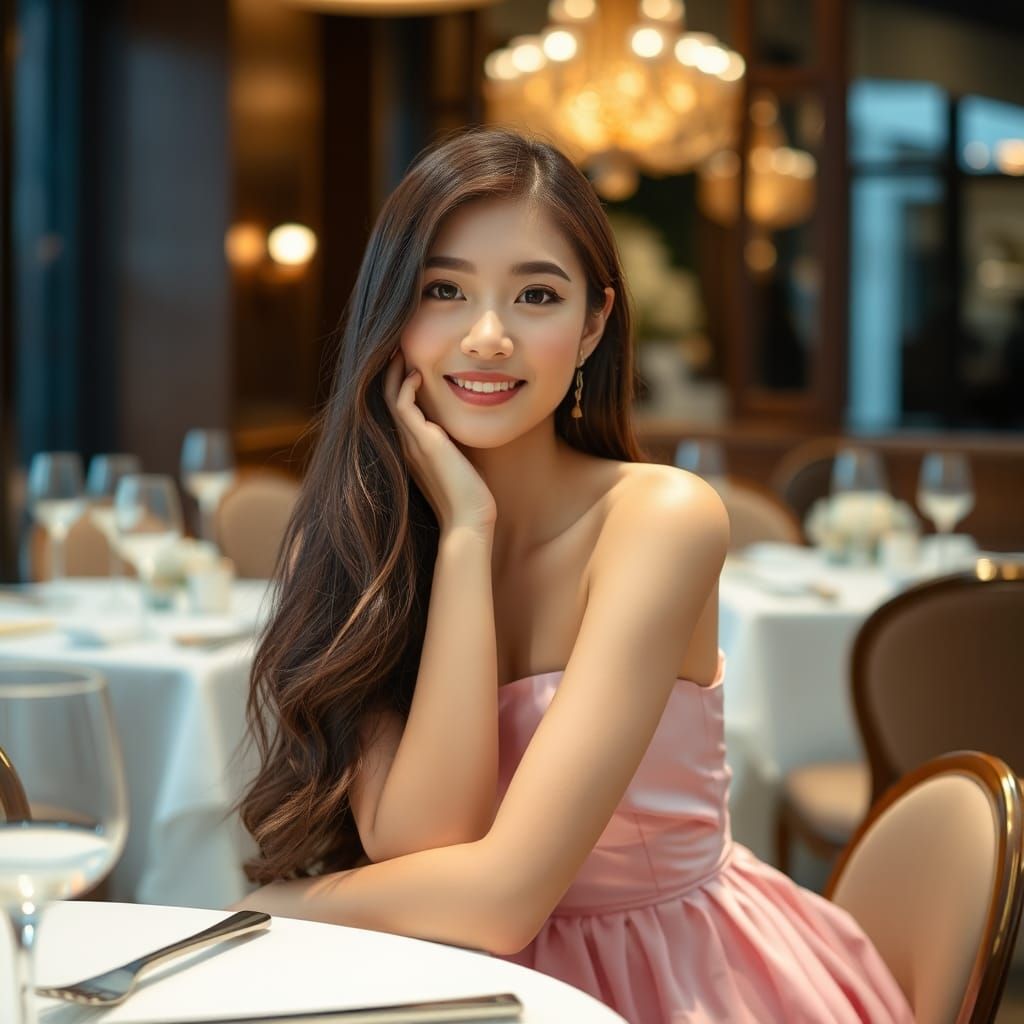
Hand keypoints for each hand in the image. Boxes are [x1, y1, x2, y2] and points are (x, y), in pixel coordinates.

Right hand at [384, 352, 496, 533]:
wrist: (469, 519)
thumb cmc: (470, 496)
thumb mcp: (461, 463)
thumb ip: (457, 446)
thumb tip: (469, 432)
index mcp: (414, 449)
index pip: (399, 410)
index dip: (399, 384)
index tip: (409, 363)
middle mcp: (407, 445)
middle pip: (388, 400)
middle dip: (391, 373)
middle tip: (397, 349)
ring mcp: (411, 443)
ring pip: (390, 399)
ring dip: (394, 373)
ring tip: (400, 351)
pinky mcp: (422, 442)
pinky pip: (402, 405)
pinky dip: (405, 386)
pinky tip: (416, 373)